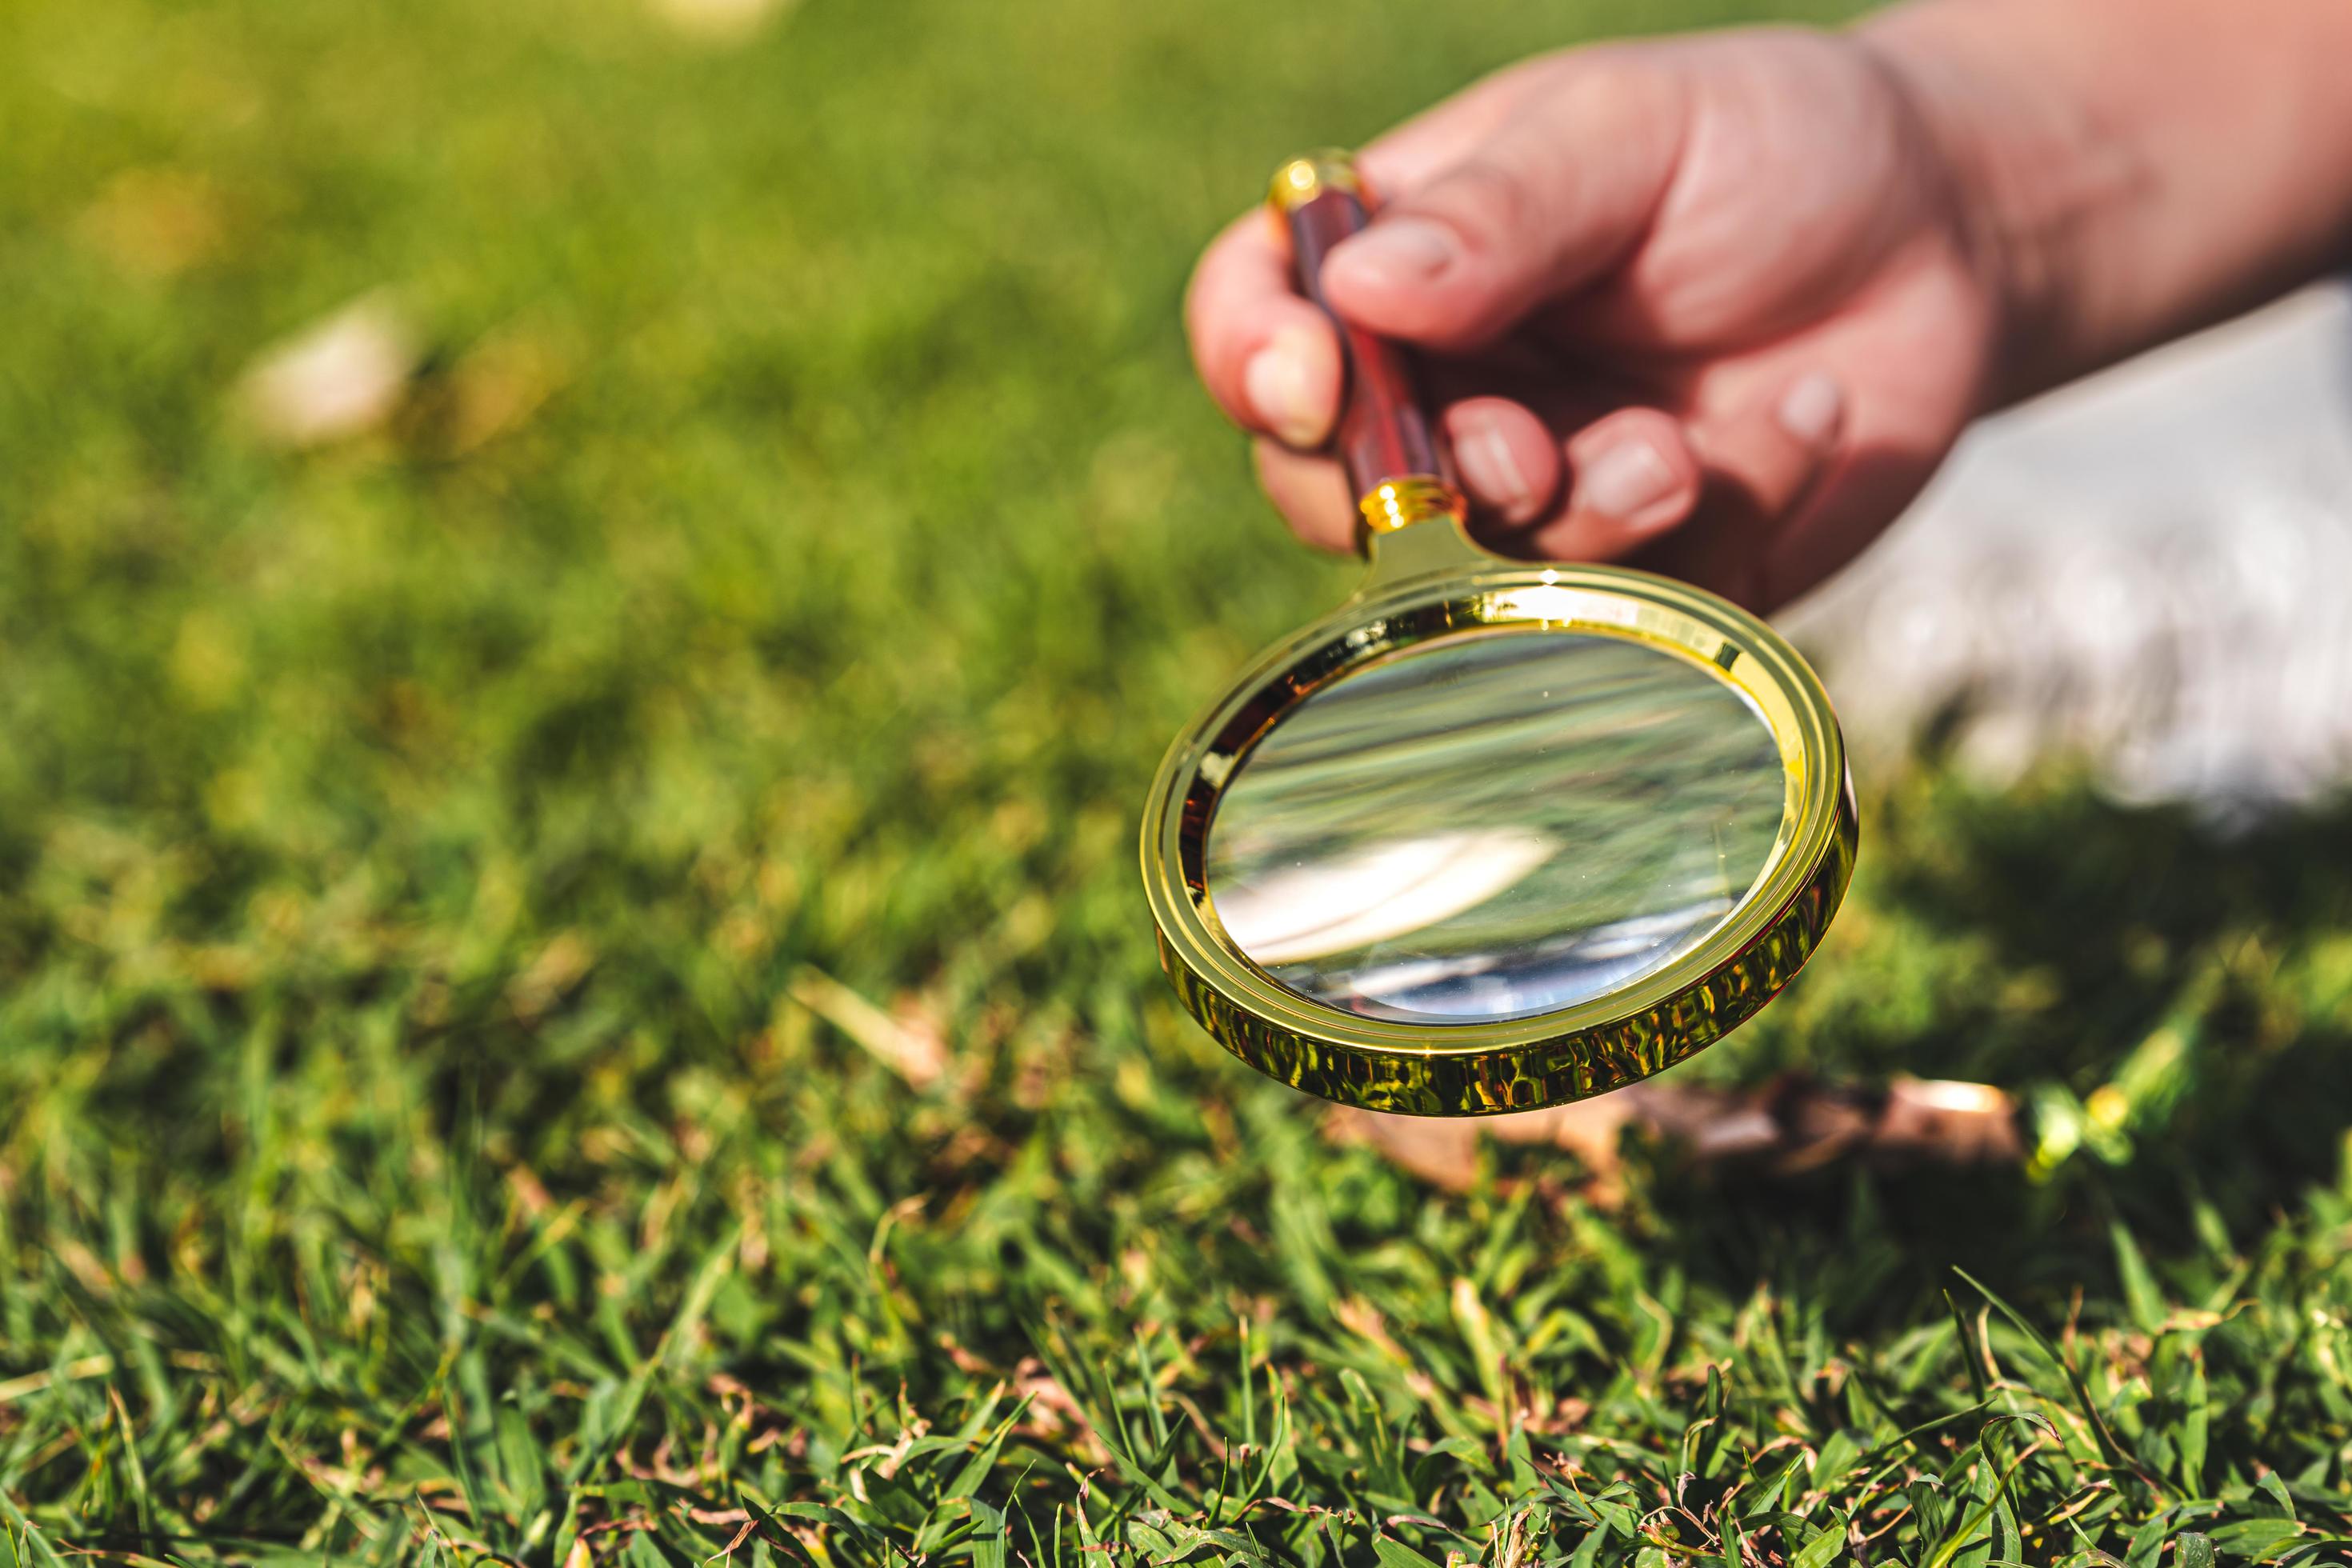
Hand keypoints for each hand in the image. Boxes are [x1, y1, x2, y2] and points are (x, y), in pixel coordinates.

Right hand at [1186, 27, 2002, 608]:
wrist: (1954, 234)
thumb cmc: (1770, 146)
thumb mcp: (1634, 133)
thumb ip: (1505, 210)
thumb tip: (1358, 294)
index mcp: (1401, 265)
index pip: (1256, 317)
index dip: (1252, 363)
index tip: (1313, 386)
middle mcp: (1441, 392)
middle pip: (1325, 488)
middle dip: (1416, 492)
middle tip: (1525, 454)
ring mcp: (1535, 498)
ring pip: (1477, 575)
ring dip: (1582, 525)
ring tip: (1685, 448)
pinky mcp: (1640, 581)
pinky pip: (1632, 613)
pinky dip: (1720, 532)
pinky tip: (1799, 428)